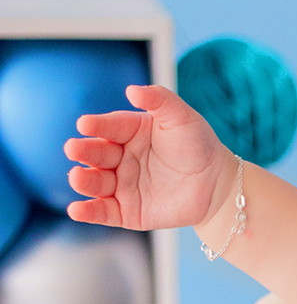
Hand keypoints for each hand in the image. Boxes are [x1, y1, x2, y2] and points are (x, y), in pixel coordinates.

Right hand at [64, 84, 233, 231]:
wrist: (217, 184)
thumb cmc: (198, 145)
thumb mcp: (182, 117)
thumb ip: (159, 100)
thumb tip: (132, 90)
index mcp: (129, 132)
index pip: (109, 127)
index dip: (97, 126)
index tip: (85, 124)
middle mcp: (120, 158)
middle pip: (98, 154)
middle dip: (84, 152)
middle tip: (73, 149)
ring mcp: (122, 185)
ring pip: (97, 183)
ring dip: (84, 181)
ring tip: (77, 177)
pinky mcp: (127, 211)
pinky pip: (104, 212)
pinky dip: (89, 212)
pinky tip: (76, 210)